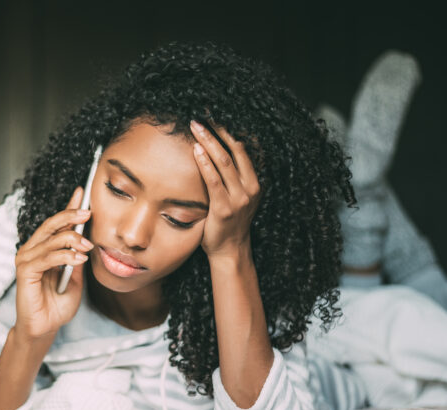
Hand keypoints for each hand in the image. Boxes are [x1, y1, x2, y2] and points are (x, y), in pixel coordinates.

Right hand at [14, 186, 93, 340]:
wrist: (45, 328)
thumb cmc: (58, 305)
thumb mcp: (76, 277)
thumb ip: (77, 257)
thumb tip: (88, 237)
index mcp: (43, 248)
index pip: (56, 222)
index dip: (68, 206)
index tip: (82, 191)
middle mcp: (32, 250)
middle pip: (51, 224)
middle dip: (71, 215)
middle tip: (88, 212)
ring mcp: (26, 259)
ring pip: (51, 239)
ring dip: (72, 239)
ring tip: (88, 247)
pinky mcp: (25, 272)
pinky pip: (47, 258)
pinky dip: (65, 256)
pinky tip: (79, 259)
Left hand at [190, 120, 261, 260]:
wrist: (229, 251)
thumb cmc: (228, 223)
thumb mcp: (236, 198)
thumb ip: (230, 179)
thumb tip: (213, 156)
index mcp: (254, 183)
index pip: (241, 150)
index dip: (227, 133)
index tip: (213, 119)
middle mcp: (249, 188)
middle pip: (233, 152)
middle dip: (216, 132)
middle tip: (200, 119)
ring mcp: (238, 199)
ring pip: (224, 162)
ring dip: (208, 142)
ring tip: (195, 128)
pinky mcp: (224, 208)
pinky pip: (213, 181)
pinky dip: (205, 164)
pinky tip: (196, 151)